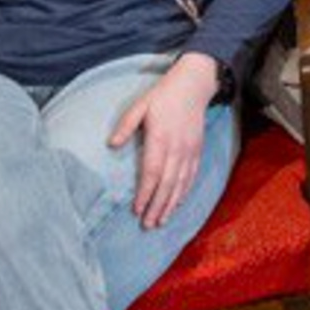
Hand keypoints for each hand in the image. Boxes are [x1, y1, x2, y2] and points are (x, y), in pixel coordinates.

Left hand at [109, 53, 223, 228]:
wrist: (194, 85)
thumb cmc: (163, 95)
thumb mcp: (140, 105)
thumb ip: (126, 125)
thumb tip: (111, 145)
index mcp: (161, 138)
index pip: (152, 172)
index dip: (145, 193)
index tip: (137, 209)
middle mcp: (177, 148)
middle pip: (167, 184)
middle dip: (157, 206)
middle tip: (148, 225)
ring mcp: (189, 150)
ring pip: (180, 183)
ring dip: (171, 204)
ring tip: (162, 221)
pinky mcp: (197, 150)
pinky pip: (191, 176)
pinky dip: (184, 192)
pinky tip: (178, 203)